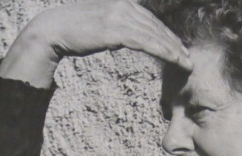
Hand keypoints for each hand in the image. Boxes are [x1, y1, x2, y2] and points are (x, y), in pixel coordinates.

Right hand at [0, 0, 191, 87]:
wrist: (53, 30)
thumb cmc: (73, 33)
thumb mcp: (99, 27)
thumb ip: (114, 29)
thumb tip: (122, 39)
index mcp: (121, 3)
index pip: (150, 21)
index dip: (167, 35)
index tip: (179, 49)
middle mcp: (124, 5)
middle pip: (156, 26)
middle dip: (174, 43)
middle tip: (189, 58)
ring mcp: (120, 16)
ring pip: (155, 34)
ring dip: (174, 50)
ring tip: (186, 63)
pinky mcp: (116, 29)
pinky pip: (146, 41)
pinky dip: (162, 50)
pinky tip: (173, 59)